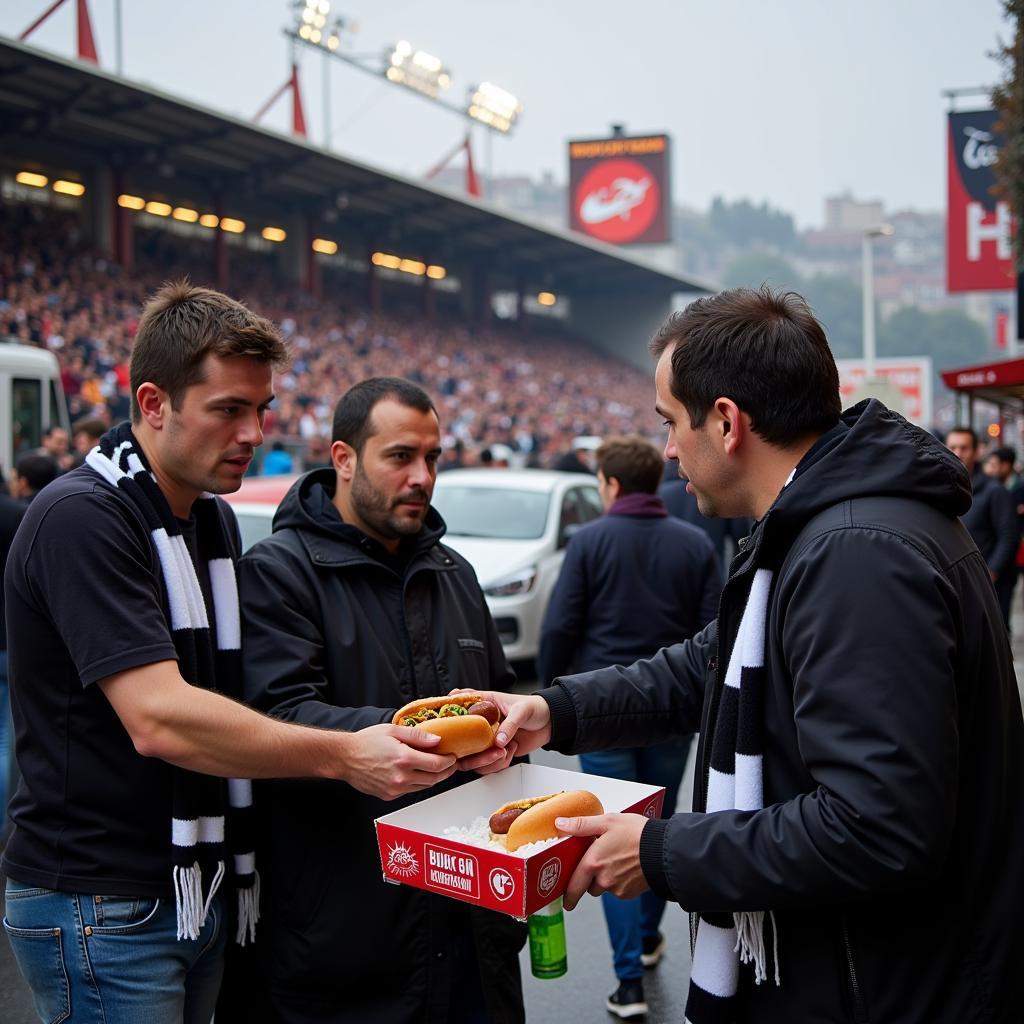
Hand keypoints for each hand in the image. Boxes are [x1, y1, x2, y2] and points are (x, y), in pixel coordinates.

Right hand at [340, 724, 456, 799]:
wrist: (344, 758)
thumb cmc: (366, 742)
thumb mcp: (393, 730)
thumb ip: (418, 735)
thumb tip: (437, 739)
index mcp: (404, 759)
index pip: (437, 765)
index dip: (449, 761)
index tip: (453, 756)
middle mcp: (401, 777)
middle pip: (434, 779)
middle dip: (446, 771)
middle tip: (451, 764)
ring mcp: (395, 789)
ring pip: (424, 787)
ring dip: (434, 778)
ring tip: (438, 768)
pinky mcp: (389, 796)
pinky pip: (410, 791)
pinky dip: (418, 783)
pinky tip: (418, 774)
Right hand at [448, 690, 551, 774]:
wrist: (551, 723)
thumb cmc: (535, 708)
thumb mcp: (522, 710)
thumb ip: (509, 725)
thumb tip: (498, 742)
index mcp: (484, 704)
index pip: (461, 704)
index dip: (450, 711)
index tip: (448, 720)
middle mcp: (481, 723)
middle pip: (461, 739)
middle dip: (471, 751)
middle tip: (489, 750)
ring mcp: (487, 739)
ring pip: (473, 758)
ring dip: (488, 760)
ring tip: (505, 752)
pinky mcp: (496, 751)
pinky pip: (489, 765)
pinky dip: (500, 763)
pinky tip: (512, 751)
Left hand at [558, 813, 649, 910]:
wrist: (664, 850)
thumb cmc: (636, 833)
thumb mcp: (607, 821)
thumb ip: (581, 825)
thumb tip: (560, 824)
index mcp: (593, 862)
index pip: (574, 886)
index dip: (568, 895)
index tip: (566, 900)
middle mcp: (603, 880)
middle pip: (589, 886)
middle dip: (590, 877)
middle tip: (599, 862)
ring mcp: (617, 889)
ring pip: (604, 888)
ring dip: (605, 879)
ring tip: (616, 859)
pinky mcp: (629, 893)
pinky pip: (618, 890)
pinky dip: (619, 881)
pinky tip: (627, 866)